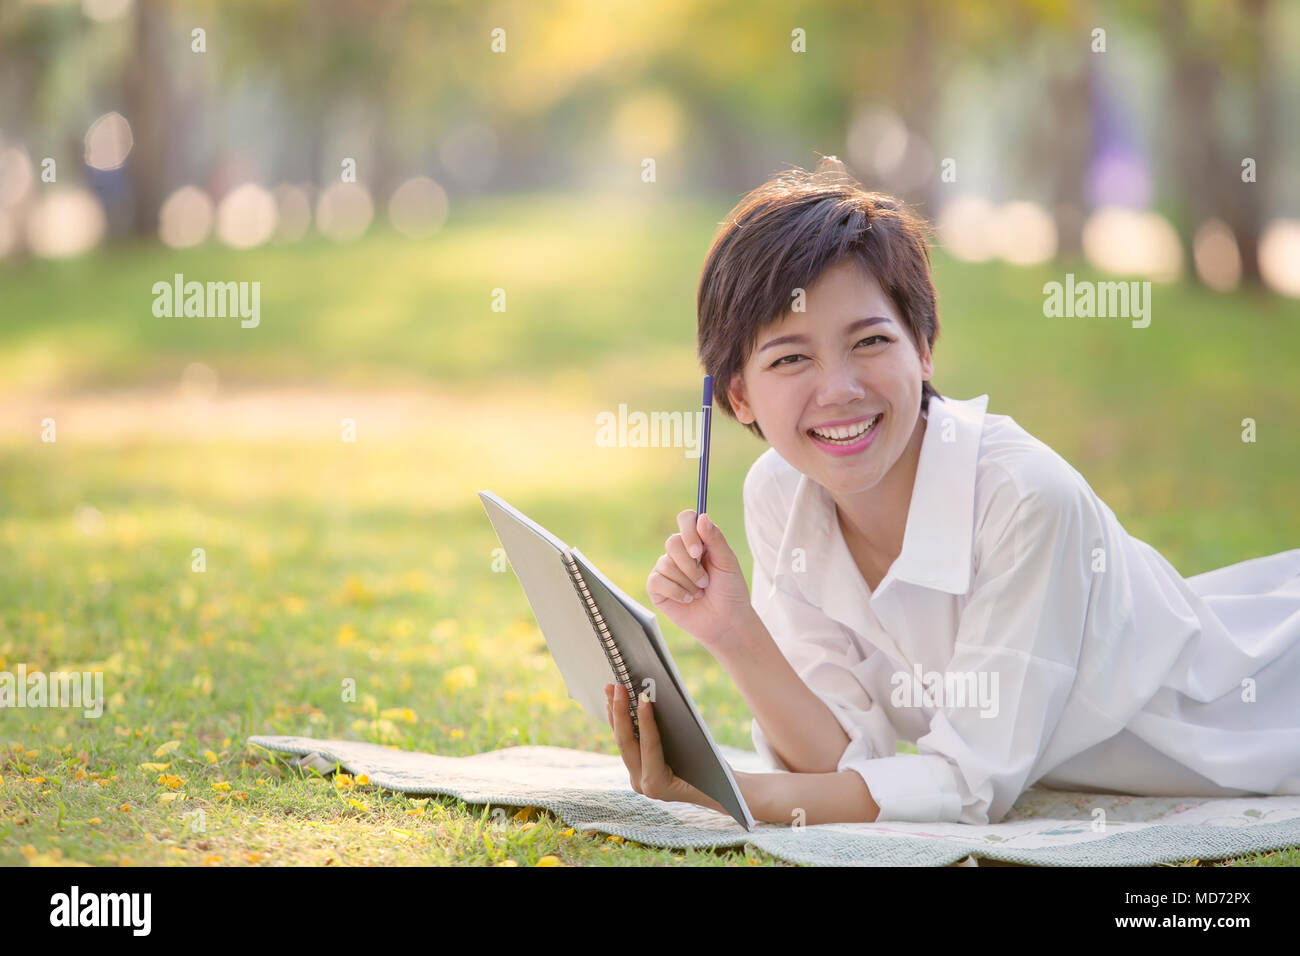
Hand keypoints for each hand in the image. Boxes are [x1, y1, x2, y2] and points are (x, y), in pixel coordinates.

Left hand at [604, 681, 724, 813]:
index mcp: (659, 785)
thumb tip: (662, 705)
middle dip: (621, 712)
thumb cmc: (715, 774)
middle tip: (618, 686)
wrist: (716, 793)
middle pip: (627, 743)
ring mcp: (637, 778)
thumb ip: (683, 736)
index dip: (645, 720)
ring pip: (621, 742)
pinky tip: (613, 704)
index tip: (643, 696)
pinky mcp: (637, 769)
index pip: (649, 746)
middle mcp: (643, 784)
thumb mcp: (705, 755)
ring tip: (611, 689)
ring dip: (615, 713)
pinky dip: (619, 722)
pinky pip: (625, 743)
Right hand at [645, 509, 755, 653]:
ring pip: (665, 563)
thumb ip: (716, 539)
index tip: (699, 551)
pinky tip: (688, 599)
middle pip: (672, 542)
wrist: (726, 622)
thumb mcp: (728, 563)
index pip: (686, 519)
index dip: (689, 531)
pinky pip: (657, 581)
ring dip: (687, 582)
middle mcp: (680, 552)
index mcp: (698, 541)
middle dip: (690, 566)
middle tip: (706, 582)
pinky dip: (676, 591)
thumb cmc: (730, 591)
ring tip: (700, 592)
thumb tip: (702, 517)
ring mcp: (667, 569)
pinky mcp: (657, 588)